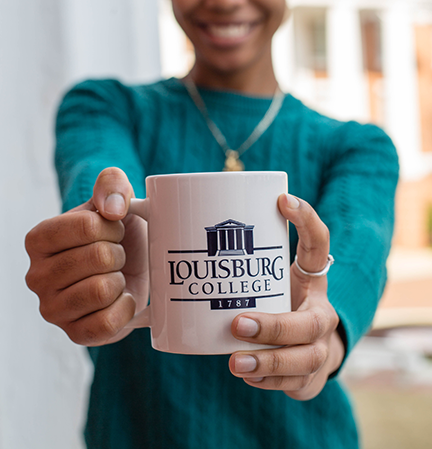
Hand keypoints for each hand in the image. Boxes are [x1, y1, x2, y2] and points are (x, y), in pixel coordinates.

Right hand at [25, 168, 146, 345]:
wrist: (132, 266)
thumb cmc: (119, 231)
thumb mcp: (117, 197)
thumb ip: (112, 183)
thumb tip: (112, 208)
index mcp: (38, 239)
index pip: (88, 227)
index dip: (113, 226)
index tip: (113, 229)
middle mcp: (36, 276)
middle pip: (99, 258)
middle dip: (119, 253)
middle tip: (116, 255)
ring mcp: (52, 309)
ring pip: (102, 290)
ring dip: (120, 280)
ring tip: (115, 276)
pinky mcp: (74, 335)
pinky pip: (107, 324)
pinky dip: (124, 309)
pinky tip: (120, 299)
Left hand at [229, 194, 343, 399]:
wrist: (310, 344)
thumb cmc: (277, 299)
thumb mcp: (268, 274)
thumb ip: (234, 255)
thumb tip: (156, 213)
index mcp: (311, 278)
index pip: (319, 242)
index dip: (306, 218)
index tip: (280, 199)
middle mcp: (321, 311)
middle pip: (310, 322)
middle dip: (274, 326)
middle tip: (237, 323)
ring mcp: (321, 347)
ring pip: (305, 358)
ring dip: (269, 362)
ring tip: (234, 363)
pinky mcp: (310, 376)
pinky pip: (294, 383)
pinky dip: (269, 381)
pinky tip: (246, 375)